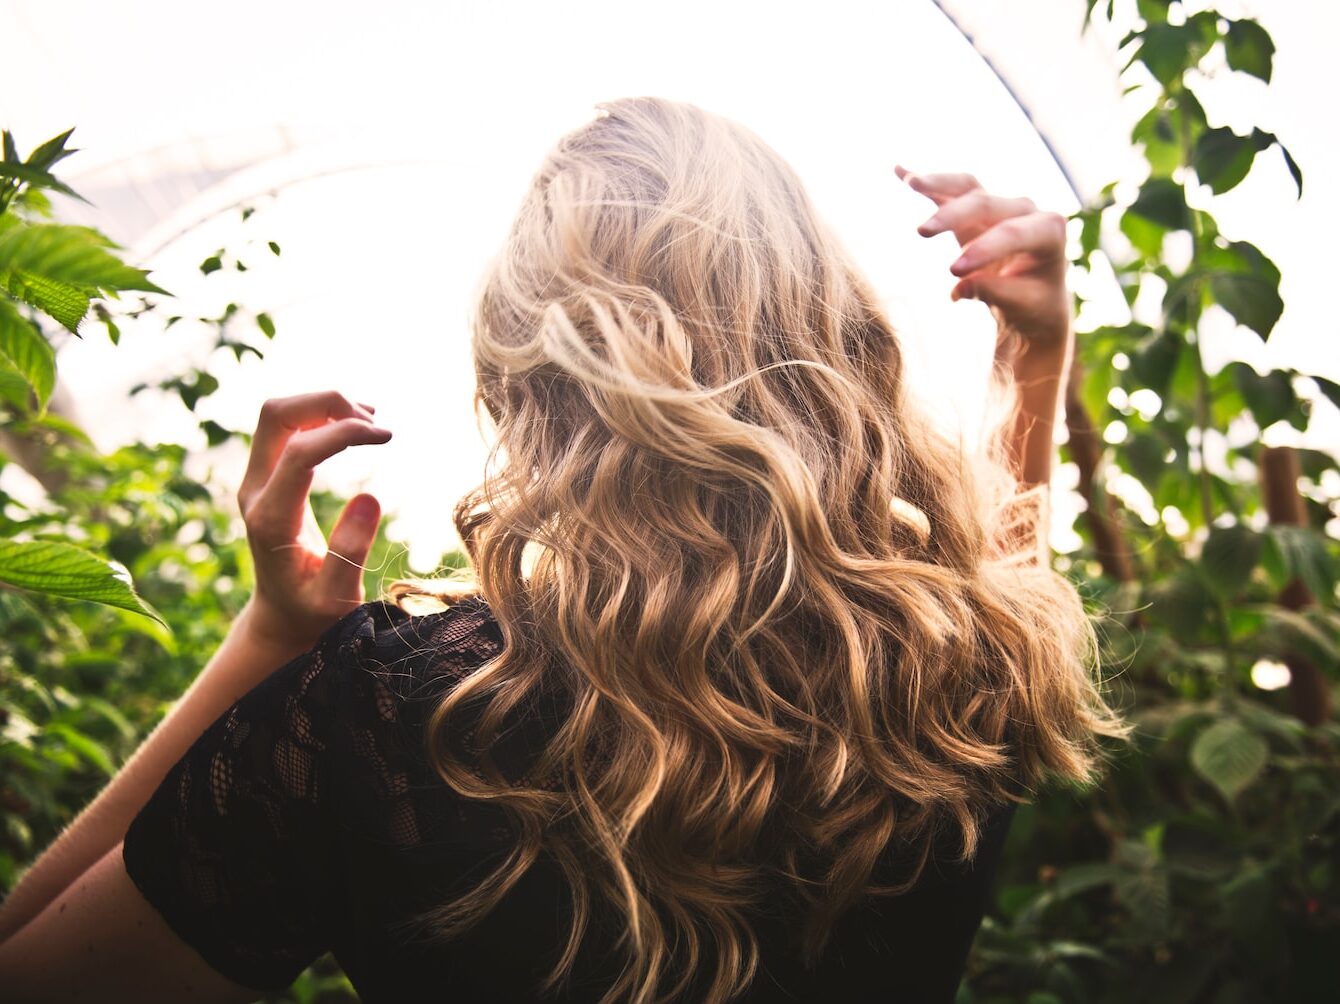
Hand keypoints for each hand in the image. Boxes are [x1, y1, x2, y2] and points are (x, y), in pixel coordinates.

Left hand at [237, 391, 391, 652]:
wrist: (281, 617)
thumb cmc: (313, 613)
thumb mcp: (337, 597)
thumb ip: (350, 551)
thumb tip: (369, 497)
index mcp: (271, 520)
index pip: (299, 451)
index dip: (343, 432)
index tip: (386, 436)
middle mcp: (254, 492)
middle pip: (276, 415)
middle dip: (327, 403)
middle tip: (375, 423)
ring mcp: (256, 481)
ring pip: (279, 414)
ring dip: (324, 405)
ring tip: (371, 423)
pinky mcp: (267, 476)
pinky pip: (287, 427)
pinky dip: (320, 415)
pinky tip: (355, 426)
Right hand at [895, 166, 1070, 363]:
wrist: (1033, 298)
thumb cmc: (1032, 304)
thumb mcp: (1021, 306)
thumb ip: (994, 293)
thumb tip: (958, 288)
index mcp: (1048, 231)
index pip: (1012, 233)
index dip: (982, 249)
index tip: (952, 272)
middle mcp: (1026, 210)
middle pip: (985, 204)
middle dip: (953, 215)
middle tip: (921, 232)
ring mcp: (1000, 206)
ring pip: (968, 187)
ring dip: (939, 183)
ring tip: (912, 183)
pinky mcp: (977, 209)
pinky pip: (952, 190)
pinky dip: (929, 183)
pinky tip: (900, 172)